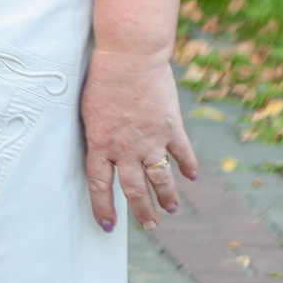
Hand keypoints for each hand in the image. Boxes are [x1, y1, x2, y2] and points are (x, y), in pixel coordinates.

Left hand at [82, 46, 197, 230]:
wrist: (129, 57)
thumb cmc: (102, 78)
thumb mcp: (89, 110)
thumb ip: (99, 134)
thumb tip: (103, 152)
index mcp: (100, 143)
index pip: (100, 185)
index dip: (103, 207)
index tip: (107, 226)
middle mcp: (126, 148)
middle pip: (135, 190)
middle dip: (142, 211)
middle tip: (149, 225)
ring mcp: (151, 140)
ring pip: (161, 179)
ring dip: (167, 196)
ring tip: (171, 209)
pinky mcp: (172, 128)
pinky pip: (182, 154)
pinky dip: (188, 166)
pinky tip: (192, 176)